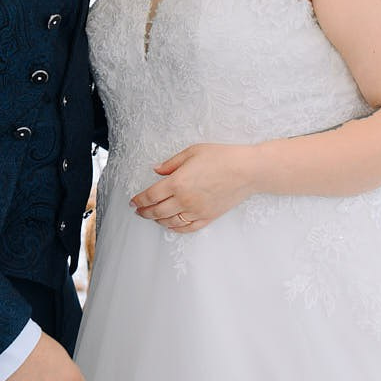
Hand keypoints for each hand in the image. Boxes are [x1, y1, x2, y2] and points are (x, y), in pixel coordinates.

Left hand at [130, 143, 258, 234]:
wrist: (247, 170)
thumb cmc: (221, 157)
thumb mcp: (192, 152)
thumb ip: (171, 163)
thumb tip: (156, 170)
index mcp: (177, 183)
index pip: (151, 196)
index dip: (139, 200)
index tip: (133, 201)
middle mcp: (184, 200)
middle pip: (157, 211)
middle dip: (144, 212)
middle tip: (138, 211)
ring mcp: (196, 211)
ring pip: (170, 222)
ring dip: (157, 220)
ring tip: (152, 216)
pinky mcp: (208, 217)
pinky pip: (187, 228)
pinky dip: (175, 228)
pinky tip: (170, 225)